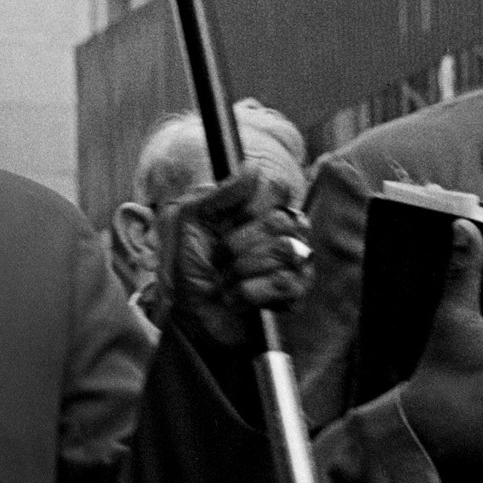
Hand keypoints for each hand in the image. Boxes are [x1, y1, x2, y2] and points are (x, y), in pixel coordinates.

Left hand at [160, 163, 312, 352]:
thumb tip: (253, 166)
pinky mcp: (295, 295)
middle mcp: (284, 233)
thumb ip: (220, 194)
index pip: (276, 190)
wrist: (188, 316)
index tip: (224, 225)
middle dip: (238, 245)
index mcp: (261, 211)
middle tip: (219, 260)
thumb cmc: (187, 269)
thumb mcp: (190, 222)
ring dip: (241, 270)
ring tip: (225, 282)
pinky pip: (284, 282)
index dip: (247, 209)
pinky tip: (236, 299)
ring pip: (284, 251)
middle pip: (280, 221)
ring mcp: (294, 264)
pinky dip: (250, 292)